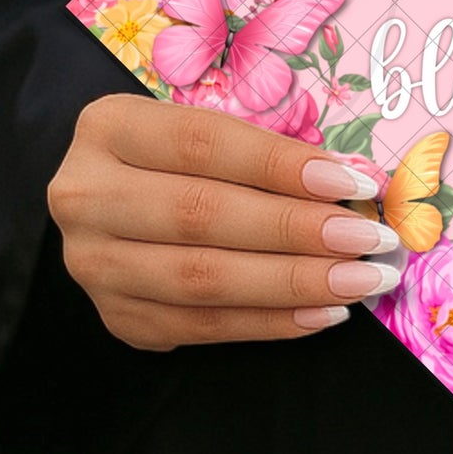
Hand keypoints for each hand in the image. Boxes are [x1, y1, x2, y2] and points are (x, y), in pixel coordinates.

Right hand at [48, 94, 399, 350]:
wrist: (116, 205)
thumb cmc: (183, 159)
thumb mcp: (212, 135)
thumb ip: (270, 154)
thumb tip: (356, 182)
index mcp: (110, 128)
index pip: (205, 144)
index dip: (282, 165)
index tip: (354, 183)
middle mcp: (84, 194)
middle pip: (201, 214)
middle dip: (296, 230)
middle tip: (368, 240)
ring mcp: (92, 263)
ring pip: (201, 279)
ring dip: (292, 283)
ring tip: (358, 281)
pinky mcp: (116, 317)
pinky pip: (202, 326)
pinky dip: (269, 322)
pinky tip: (322, 313)